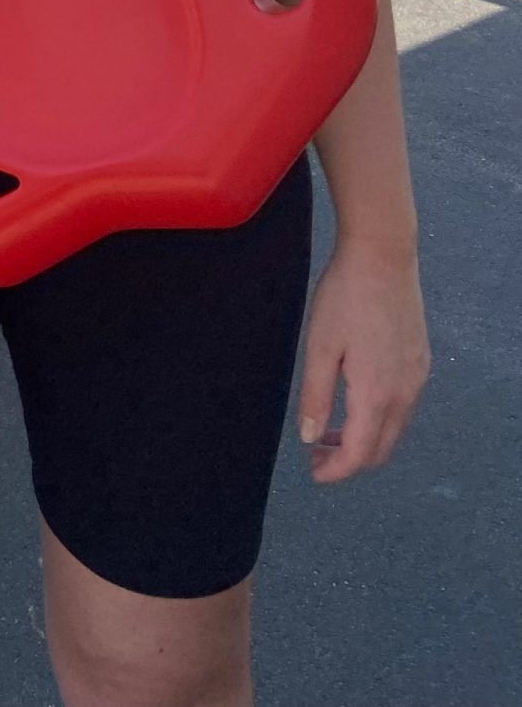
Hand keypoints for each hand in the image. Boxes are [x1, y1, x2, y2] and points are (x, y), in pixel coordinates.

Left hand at [296, 237, 428, 482]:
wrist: (383, 256)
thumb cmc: (344, 297)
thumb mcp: (319, 346)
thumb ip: (314, 395)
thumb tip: (308, 437)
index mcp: (377, 394)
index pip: (359, 452)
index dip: (336, 470)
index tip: (313, 473)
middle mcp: (404, 393)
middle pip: (381, 448)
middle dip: (349, 458)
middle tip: (315, 451)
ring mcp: (417, 377)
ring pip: (394, 428)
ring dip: (364, 437)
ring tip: (328, 427)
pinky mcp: (420, 361)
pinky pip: (402, 405)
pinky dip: (378, 416)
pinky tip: (353, 399)